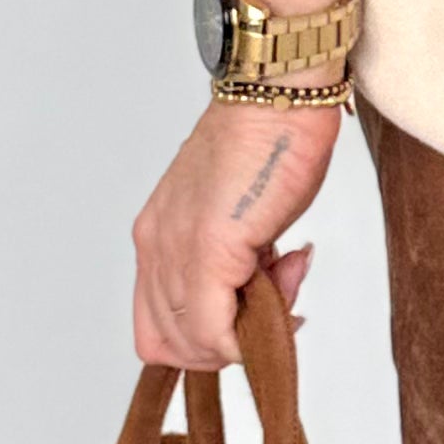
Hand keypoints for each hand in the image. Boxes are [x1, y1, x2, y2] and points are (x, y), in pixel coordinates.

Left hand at [131, 98, 338, 368]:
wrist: (277, 97)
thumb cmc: (268, 144)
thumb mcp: (239, 218)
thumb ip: (236, 262)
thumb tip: (260, 298)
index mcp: (157, 238)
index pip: (157, 326)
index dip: (206, 339)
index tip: (253, 314)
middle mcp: (155, 248)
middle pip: (171, 346)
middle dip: (230, 343)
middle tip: (277, 300)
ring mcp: (177, 252)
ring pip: (194, 345)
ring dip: (248, 334)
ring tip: (288, 278)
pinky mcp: (208, 252)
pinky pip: (216, 332)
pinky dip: (253, 333)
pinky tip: (288, 287)